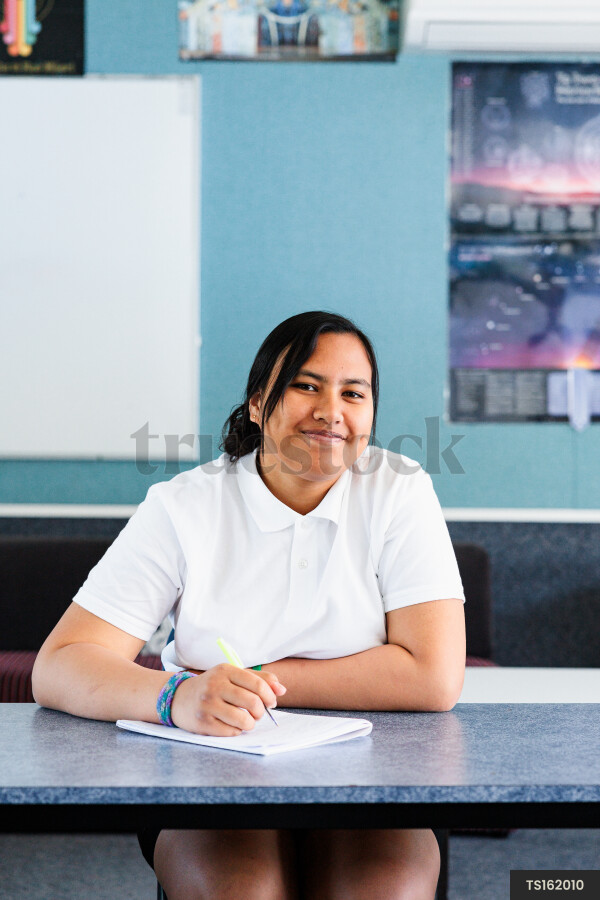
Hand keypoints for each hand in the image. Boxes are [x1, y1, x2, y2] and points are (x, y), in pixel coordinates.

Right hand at [170, 664, 285, 735]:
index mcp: (225, 670)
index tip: (271, 702)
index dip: (270, 696)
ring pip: (244, 720)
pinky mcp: (203, 723)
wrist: (179, 698)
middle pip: (253, 703)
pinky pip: (231, 732)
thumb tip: (282, 690)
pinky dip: (236, 731)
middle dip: (260, 712)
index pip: (258, 684)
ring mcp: (207, 705)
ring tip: (245, 720)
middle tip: (257, 713)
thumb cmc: (213, 687)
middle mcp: (215, 685)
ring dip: (250, 724)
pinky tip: (230, 724)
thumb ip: (259, 680)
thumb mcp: (233, 676)